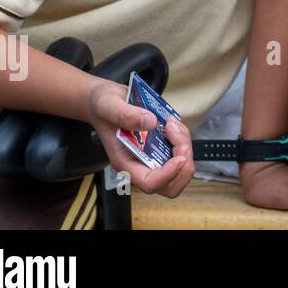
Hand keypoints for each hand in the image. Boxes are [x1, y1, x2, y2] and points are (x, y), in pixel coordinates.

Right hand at [84, 78, 194, 197]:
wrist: (104, 101)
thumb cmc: (102, 108)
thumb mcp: (108, 105)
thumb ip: (125, 115)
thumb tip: (150, 122)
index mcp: (125, 162)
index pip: (149, 183)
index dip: (168, 175)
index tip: (179, 157)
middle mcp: (139, 165)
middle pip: (169, 185)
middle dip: (183, 166)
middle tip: (179, 139)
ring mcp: (151, 158)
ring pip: (179, 170)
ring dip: (185, 149)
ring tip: (173, 125)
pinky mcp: (160, 148)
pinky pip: (180, 153)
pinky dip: (183, 140)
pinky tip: (173, 124)